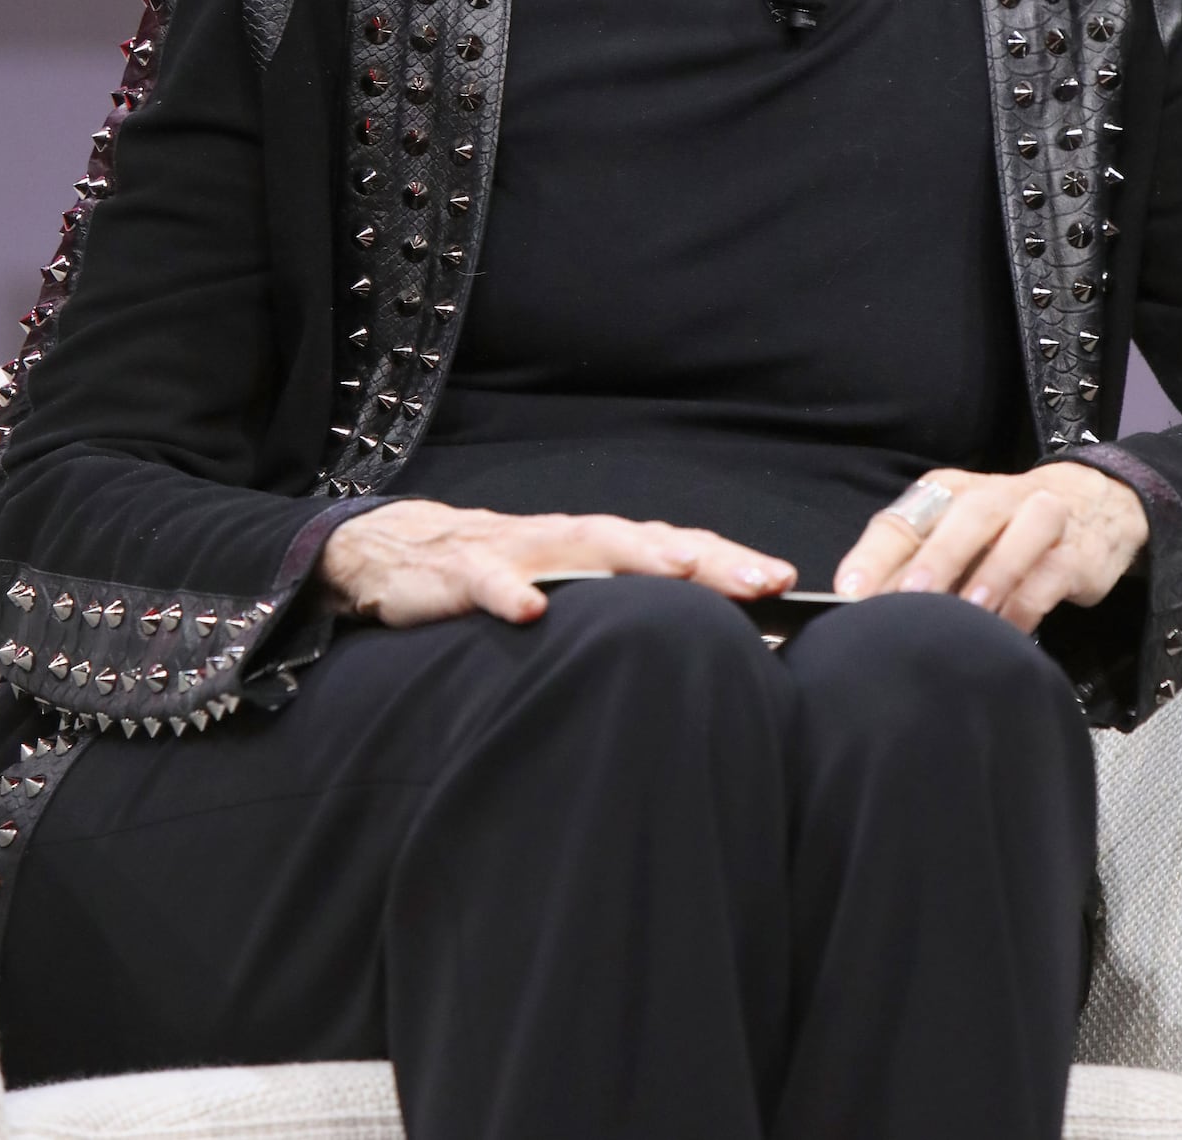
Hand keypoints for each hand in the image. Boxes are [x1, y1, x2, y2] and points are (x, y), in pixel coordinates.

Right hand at [316, 500, 797, 627]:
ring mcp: (518, 550)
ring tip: (680, 573)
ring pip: (583, 546)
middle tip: (761, 581)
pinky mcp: (462, 572)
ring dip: (633, 559)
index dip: (728, 561)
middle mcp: (569, 538)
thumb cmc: (501, 575)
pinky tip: (532, 610)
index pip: (674, 547)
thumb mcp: (564, 591)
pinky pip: (490, 579)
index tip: (784, 582)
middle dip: (707, 560)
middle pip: (647, 542)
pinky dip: (511, 591)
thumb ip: (620, 608)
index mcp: (597, 547)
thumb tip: (699, 644)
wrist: (397, 552)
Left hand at [831, 463, 1148, 634]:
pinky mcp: (1073, 553)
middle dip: (936, 556)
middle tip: (909, 595)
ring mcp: (1038, 519)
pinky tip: (1008, 631)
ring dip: (990, 573)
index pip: (905, 517)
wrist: (1095, 505)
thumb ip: (913, 567)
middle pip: (963, 517)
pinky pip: (1049, 575)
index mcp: (947, 494)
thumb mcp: (957, 537)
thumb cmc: (1005, 530)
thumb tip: (860, 612)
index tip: (849, 592)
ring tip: (967, 612)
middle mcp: (991, 498)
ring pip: (1014, 537)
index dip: (875, 554)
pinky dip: (1027, 603)